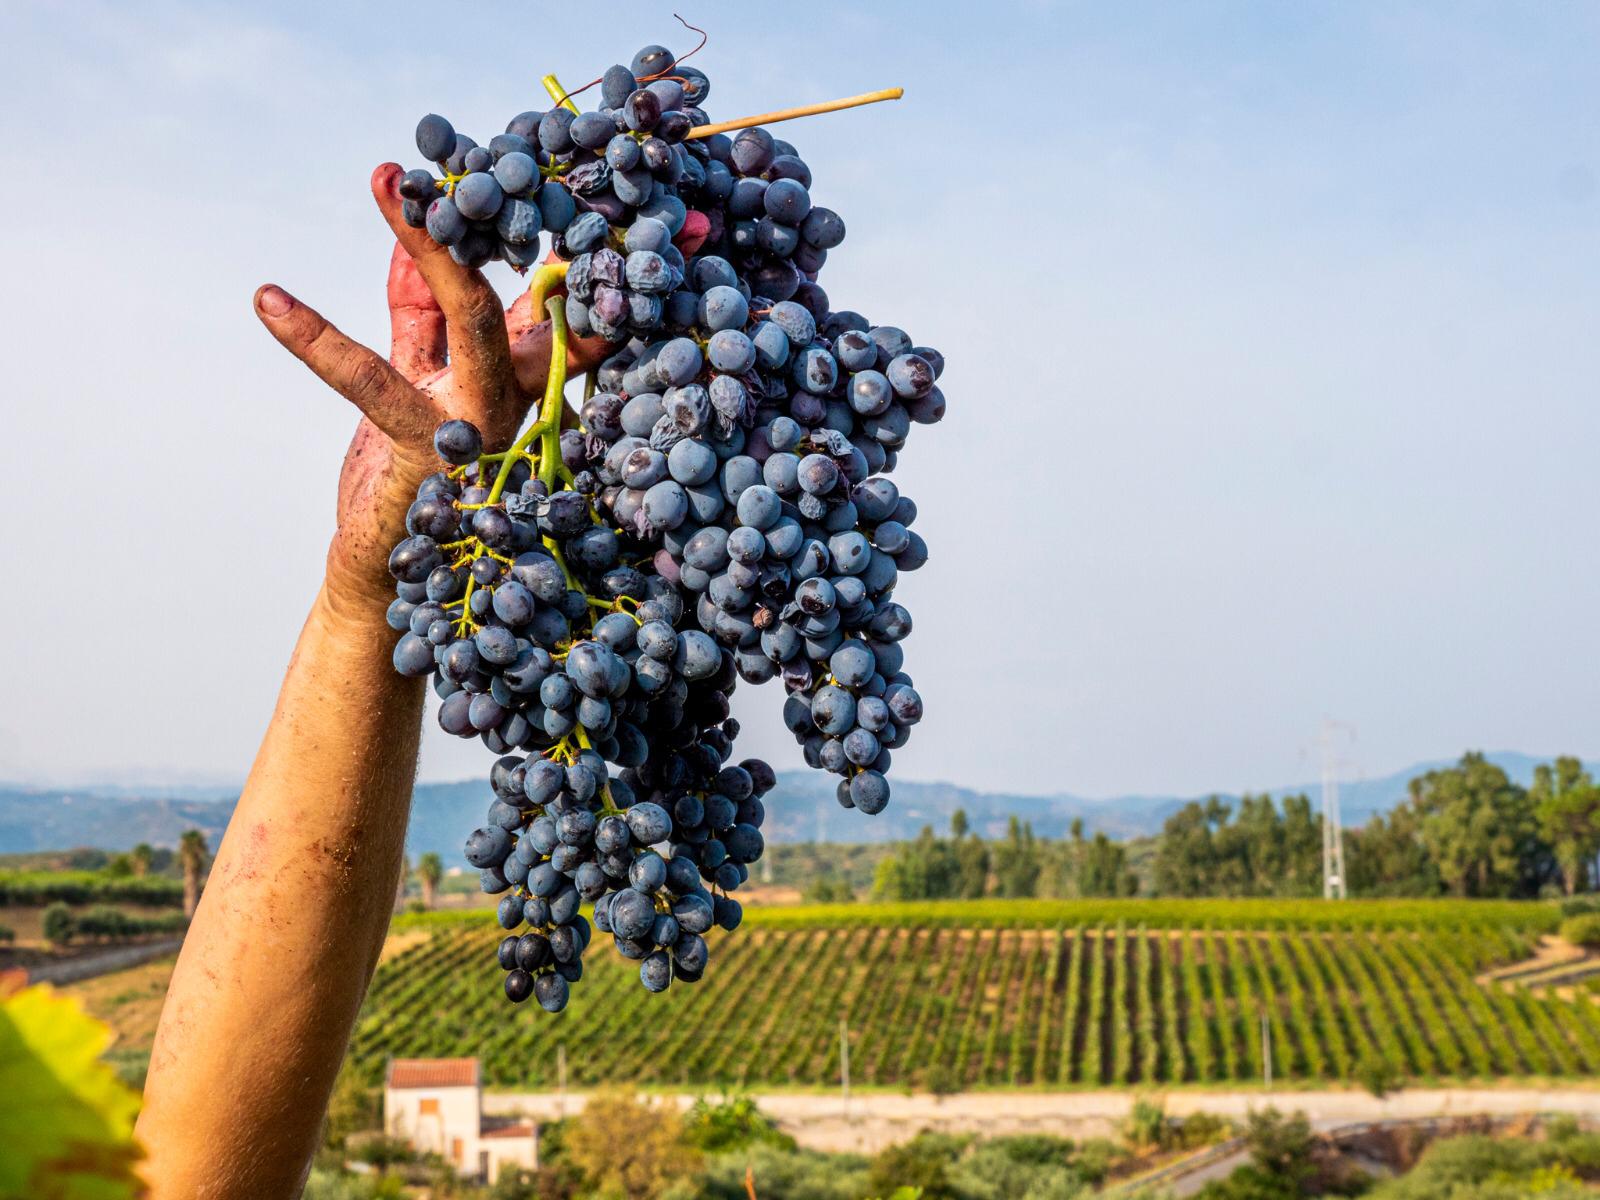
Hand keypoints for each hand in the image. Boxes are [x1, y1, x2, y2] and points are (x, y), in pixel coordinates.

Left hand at [252, 162, 608, 614]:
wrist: (391, 571)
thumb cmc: (413, 475)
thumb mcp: (421, 379)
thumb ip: (418, 314)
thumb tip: (408, 239)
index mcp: (525, 377)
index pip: (543, 287)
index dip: (531, 228)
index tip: (506, 163)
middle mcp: (519, 394)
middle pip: (521, 283)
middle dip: (486, 216)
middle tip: (446, 158)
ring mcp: (481, 421)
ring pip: (466, 316)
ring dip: (427, 244)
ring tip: (389, 186)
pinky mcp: (426, 448)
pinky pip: (372, 380)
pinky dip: (315, 337)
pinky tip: (267, 299)